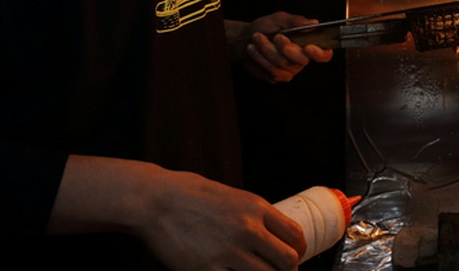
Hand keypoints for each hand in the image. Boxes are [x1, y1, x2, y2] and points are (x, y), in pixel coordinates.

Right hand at [141, 169, 305, 270]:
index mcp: (256, 207)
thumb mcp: (233, 196)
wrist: (158, 200)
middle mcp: (248, 229)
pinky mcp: (208, 269)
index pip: (295, 235)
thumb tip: (272, 236)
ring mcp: (229, 251)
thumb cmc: (192, 195)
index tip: (295, 256)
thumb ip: (254, 216)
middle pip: (287, 261)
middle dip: (287, 270)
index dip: (300, 250)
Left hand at [229, 12, 332, 82]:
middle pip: (302, 60)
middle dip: (286, 48)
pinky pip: (272, 71)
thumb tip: (314, 23)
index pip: (324, 54)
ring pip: (283, 65)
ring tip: (257, 38)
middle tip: (276, 36)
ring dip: (267, 50)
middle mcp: (301, 58)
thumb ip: (297, 21)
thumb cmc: (264, 27)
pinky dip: (261, 58)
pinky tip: (254, 49)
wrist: (244, 39)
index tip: (308, 47)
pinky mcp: (277, 77)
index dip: (320, 53)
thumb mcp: (279, 19)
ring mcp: (290, 70)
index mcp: (308, 43)